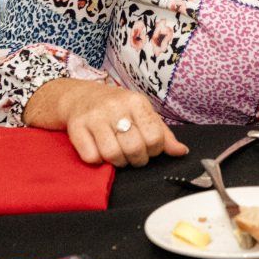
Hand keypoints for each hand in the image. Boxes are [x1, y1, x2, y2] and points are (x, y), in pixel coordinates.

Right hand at [26, 78, 188, 166]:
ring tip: (118, 155)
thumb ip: (163, 134)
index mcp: (136, 102)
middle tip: (133, 155)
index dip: (154, 150)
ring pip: (113, 155)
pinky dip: (98, 161)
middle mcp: (115, 106)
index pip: (155, 138)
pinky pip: (91, 157)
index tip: (148, 148)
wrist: (79, 97)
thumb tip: (181, 152)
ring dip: (118, 162)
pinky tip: (100, 151)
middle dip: (137, 159)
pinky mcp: (76, 127)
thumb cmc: (117, 108)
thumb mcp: (142, 114)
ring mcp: (94, 116)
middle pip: (135, 148)